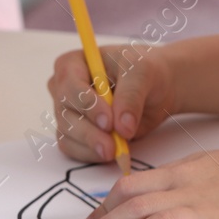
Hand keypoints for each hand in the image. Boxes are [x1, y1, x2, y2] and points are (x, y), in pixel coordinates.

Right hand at [48, 46, 177, 161]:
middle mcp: (63, 88)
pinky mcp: (74, 133)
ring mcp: (67, 112)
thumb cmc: (144, 71)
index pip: (70, 86)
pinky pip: (72, 148)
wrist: (155, 89)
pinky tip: (110, 154)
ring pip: (67, 133)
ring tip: (115, 152)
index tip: (108, 122)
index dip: (86, 105)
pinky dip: (90, 154)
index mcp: (72, 64)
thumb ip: (131, 97)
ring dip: (90, 146)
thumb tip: (122, 127)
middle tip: (111, 147)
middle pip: (64, 113)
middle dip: (88, 132)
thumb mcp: (143, 73)